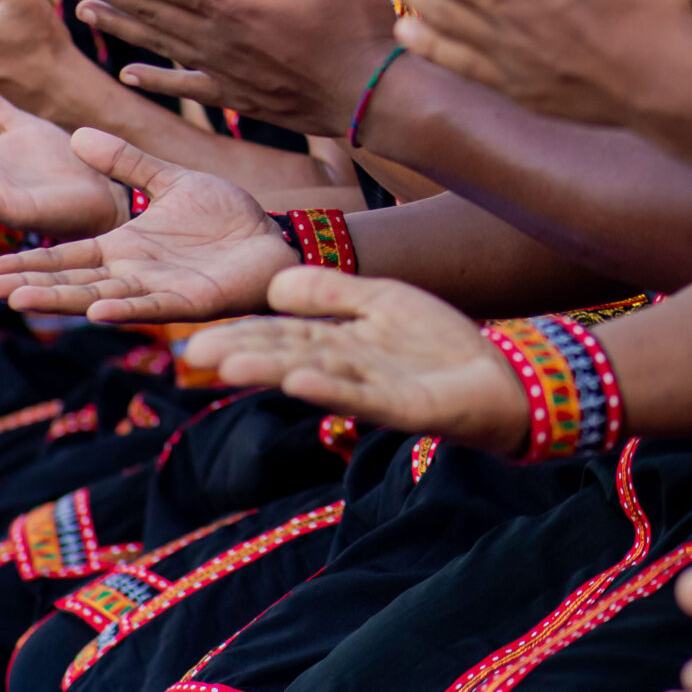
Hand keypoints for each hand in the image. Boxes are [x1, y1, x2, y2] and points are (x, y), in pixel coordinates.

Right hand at [0, 130, 295, 321]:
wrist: (273, 238)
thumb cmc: (225, 216)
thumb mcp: (171, 181)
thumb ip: (128, 163)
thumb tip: (79, 135)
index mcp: (125, 246)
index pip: (67, 256)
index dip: (28, 262)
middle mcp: (134, 273)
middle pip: (72, 280)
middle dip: (29, 284)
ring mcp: (159, 290)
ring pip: (101, 297)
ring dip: (63, 300)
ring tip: (21, 301)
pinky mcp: (190, 302)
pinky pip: (153, 307)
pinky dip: (125, 309)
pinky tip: (97, 311)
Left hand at [60, 0, 394, 134]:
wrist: (372, 97)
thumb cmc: (363, 28)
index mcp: (237, 0)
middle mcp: (219, 36)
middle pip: (151, 9)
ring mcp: (225, 69)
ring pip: (159, 44)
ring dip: (120, 26)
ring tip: (83, 12)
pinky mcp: (237, 94)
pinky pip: (185, 83)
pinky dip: (156, 77)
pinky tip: (130, 73)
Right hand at [179, 270, 528, 442]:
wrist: (495, 373)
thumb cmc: (435, 341)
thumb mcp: (381, 300)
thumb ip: (333, 292)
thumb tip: (276, 284)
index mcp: (339, 340)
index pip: (282, 333)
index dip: (243, 333)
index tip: (197, 337)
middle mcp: (347, 367)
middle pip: (289, 356)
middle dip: (245, 354)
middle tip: (195, 355)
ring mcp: (372, 388)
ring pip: (315, 375)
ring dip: (274, 371)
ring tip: (231, 367)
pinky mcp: (402, 407)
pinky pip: (361, 396)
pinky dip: (330, 389)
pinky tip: (301, 381)